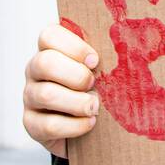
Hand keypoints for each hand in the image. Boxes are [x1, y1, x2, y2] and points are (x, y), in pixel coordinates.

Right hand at [23, 23, 100, 158]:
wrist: (88, 128)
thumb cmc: (99, 88)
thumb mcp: (104, 69)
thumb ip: (109, 56)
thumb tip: (135, 45)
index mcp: (52, 49)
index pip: (50, 35)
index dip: (74, 47)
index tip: (95, 61)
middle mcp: (35, 70)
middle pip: (45, 63)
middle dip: (76, 75)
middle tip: (94, 84)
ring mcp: (30, 96)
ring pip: (46, 94)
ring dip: (77, 102)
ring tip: (95, 107)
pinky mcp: (31, 124)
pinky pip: (48, 125)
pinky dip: (74, 125)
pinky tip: (89, 123)